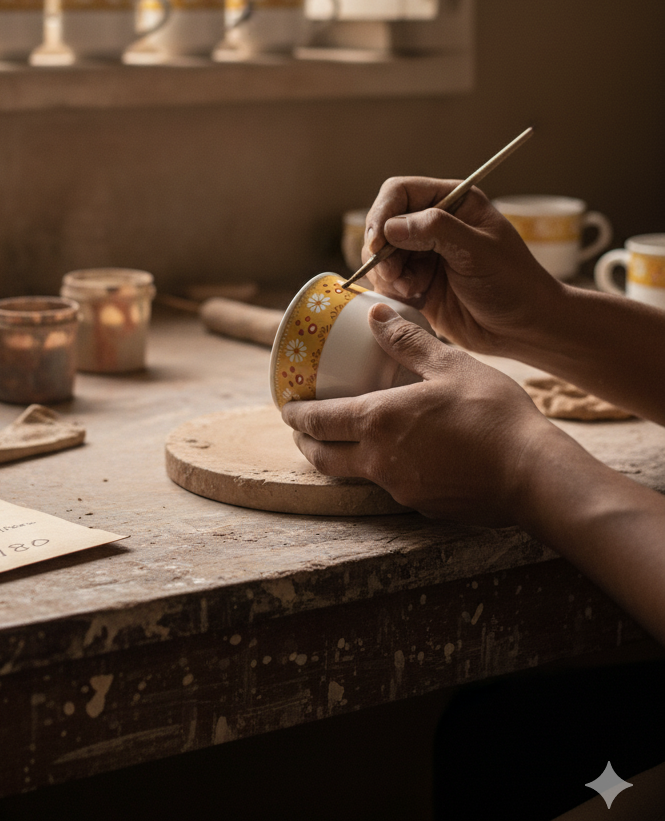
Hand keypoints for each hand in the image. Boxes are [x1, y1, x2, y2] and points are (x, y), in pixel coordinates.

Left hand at [282, 304, 574, 524]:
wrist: (533, 474)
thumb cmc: (491, 414)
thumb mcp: (450, 365)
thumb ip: (408, 341)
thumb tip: (376, 315)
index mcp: (378, 421)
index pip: (318, 421)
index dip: (296, 414)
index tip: (287, 407)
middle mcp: (379, 461)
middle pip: (324, 459)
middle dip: (306, 442)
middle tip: (302, 428)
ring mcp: (400, 488)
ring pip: (356, 474)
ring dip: (342, 458)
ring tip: (347, 439)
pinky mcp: (424, 506)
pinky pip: (392, 486)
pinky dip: (383, 469)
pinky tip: (401, 455)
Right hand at [361, 177, 561, 355]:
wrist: (524, 329)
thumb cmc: (514, 284)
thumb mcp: (479, 252)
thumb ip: (436, 231)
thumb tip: (391, 226)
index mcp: (454, 202)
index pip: (401, 192)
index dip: (382, 213)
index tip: (378, 244)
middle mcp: (435, 224)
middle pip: (384, 223)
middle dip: (382, 250)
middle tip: (394, 274)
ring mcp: (425, 253)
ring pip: (381, 254)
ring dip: (387, 272)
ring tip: (411, 289)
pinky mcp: (418, 282)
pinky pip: (387, 280)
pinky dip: (392, 290)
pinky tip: (415, 298)